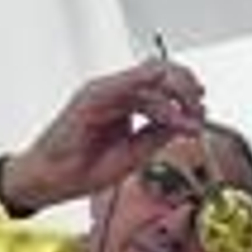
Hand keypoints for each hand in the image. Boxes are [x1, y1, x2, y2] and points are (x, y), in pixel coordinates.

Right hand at [1, 61, 206, 209]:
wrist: (49, 179)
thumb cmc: (82, 167)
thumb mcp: (134, 154)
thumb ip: (158, 135)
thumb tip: (188, 123)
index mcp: (125, 102)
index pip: (162, 83)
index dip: (187, 93)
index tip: (202, 111)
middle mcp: (115, 92)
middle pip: (161, 72)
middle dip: (187, 88)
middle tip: (200, 110)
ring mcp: (103, 91)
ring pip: (150, 75)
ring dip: (176, 94)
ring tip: (188, 118)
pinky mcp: (92, 97)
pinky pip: (127, 84)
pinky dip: (151, 91)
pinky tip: (167, 104)